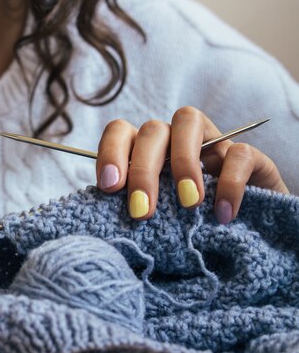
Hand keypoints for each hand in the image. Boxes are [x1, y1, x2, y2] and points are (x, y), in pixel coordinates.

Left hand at [96, 106, 288, 222]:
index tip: (109, 187)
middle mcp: (174, 138)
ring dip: (182, 161)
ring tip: (188, 204)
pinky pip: (238, 153)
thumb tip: (104, 214)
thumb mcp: (158, 216)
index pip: (120, 132)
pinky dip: (229, 183)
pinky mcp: (248, 157)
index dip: (110, 153)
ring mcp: (211, 141)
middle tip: (142, 212)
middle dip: (143, 170)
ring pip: (188, 120)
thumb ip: (135, 207)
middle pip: (152, 130)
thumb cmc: (188, 226)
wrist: (248, 233)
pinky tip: (221, 215)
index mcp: (145, 150)